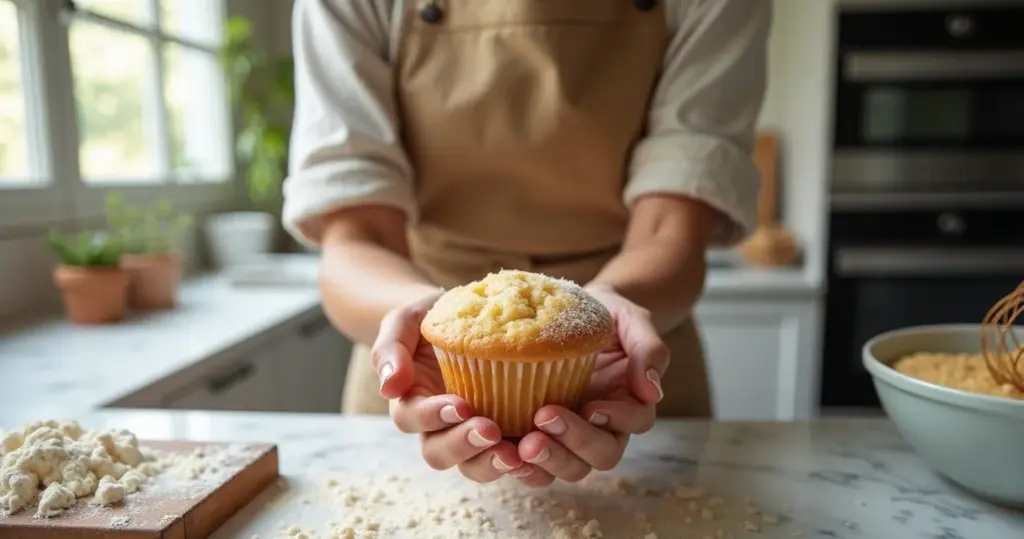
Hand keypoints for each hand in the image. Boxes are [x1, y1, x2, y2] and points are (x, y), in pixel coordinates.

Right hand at [374, 293, 529, 482]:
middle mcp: (437, 425)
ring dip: (490, 463)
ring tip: (515, 454)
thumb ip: (391, 348)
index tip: (459, 405)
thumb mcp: (406, 320)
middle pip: (438, 453)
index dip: (432, 417)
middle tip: (490, 431)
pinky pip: (505, 458)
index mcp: (411, 400)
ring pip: (471, 465)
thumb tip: (389, 387)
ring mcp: (469, 432)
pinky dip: (520, 462)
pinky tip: (536, 452)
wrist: (468, 314)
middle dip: (463, 446)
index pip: (412, 418)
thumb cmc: (431, 316)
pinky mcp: (502, 433)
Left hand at [513, 285, 667, 486]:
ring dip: (548, 461)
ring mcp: (573, 436)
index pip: (634, 421)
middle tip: (544, 419)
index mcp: (630, 400)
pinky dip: (523, 466)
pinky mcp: (542, 436)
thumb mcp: (630, 319)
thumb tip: (652, 391)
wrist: (569, 311)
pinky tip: (503, 453)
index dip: (617, 418)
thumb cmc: (605, 314)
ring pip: (570, 467)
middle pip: (602, 454)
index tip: (591, 405)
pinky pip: (537, 464)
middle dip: (574, 443)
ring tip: (522, 446)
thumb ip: (647, 349)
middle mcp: (605, 426)